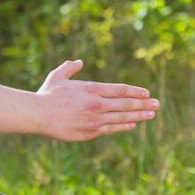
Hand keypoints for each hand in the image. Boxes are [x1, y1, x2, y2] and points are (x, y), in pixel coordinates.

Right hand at [35, 59, 160, 141]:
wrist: (38, 115)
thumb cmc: (47, 95)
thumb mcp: (58, 76)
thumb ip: (70, 67)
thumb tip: (78, 61)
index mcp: (92, 89)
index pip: (120, 90)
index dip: (135, 91)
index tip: (146, 93)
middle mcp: (97, 104)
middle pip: (126, 104)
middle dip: (144, 104)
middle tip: (157, 104)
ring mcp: (95, 120)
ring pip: (122, 117)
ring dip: (139, 116)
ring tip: (152, 114)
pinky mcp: (90, 132)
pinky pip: (111, 129)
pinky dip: (123, 126)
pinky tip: (133, 125)